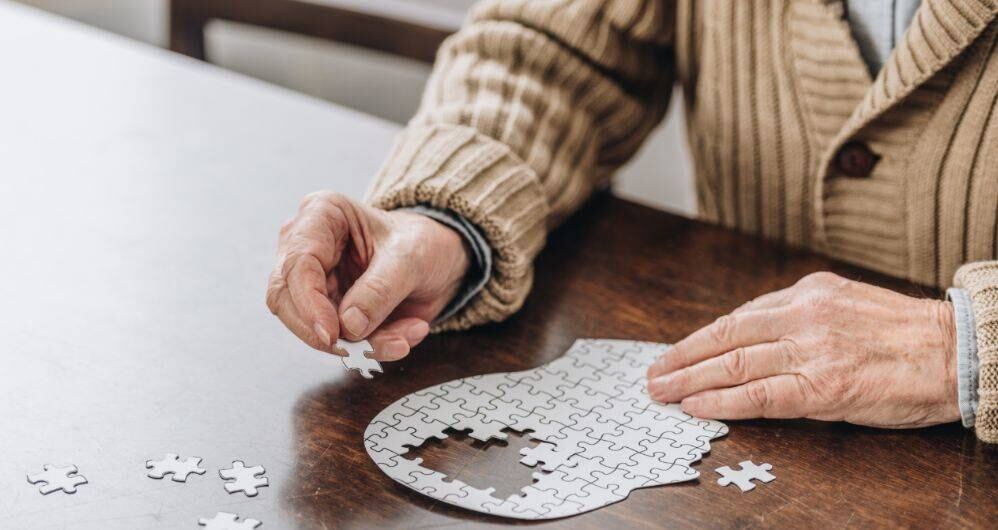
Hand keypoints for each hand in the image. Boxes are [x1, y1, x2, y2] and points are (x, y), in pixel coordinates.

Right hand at [266, 192, 470, 359]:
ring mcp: (314, 281)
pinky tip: (405, 336)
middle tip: (360, 350)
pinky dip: (371, 347)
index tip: (332, 334)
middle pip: (286, 299)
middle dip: (324, 332)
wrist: (440, 259)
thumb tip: (348, 324)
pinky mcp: (327, 310)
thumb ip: (380, 289)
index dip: (309, 304)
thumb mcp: (411, 258)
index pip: (297, 264)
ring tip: (403, 339)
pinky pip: (338, 340)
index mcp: (321, 214)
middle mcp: (307, 246)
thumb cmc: (422, 242)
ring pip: (312, 327)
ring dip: (359, 344)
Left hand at [647, 272, 959, 427]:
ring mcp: (810, 351)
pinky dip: (722, 401)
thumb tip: (751, 333)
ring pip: (733, 364)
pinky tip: (697, 406)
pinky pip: (760, 395)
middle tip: (653, 374)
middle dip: (681, 357)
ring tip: (662, 392)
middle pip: (724, 337)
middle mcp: (802, 316)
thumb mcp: (845, 303)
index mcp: (807, 293)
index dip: (700, 338)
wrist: (956, 352)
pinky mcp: (823, 387)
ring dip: (690, 379)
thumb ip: (799, 314)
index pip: (737, 317)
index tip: (676, 351)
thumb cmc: (903, 333)